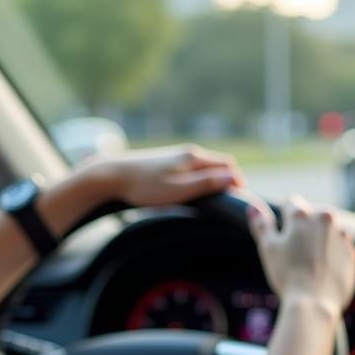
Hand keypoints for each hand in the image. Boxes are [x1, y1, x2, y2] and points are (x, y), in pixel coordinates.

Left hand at [79, 143, 246, 207]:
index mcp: (194, 158)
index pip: (228, 166)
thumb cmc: (144, 185)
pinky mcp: (167, 161)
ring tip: (215, 198)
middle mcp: (188, 153)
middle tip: (231, 201)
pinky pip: (192, 168)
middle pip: (218, 164)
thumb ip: (205, 184)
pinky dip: (200, 178)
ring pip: (205, 166)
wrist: (113, 174)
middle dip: (228, 180)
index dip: (238, 183)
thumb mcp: (177, 190)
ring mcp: (177, 155)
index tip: (241, 200)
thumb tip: (231, 178)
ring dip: (214, 179)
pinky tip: (193, 191)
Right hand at [246, 193, 354, 317]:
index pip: (290, 203)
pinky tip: (321, 268)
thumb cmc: (288, 275)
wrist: (314, 303)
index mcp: (302, 214)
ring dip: (319, 239)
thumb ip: (261, 224)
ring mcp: (342, 236)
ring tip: (308, 261)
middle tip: (293, 249)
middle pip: (311, 215)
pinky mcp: (352, 253)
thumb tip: (253, 207)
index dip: (282, 215)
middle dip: (303, 227)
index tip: (280, 229)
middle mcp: (326, 219)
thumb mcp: (268, 248)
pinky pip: (340, 247)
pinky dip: (332, 253)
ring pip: (328, 230)